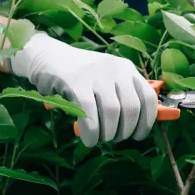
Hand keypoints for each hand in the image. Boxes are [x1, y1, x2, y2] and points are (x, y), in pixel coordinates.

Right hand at [9, 32, 157, 146]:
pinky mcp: (75, 80)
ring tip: (97, 138)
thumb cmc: (77, 75)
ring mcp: (95, 73)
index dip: (146, 122)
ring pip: (112, 112)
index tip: (137, 136)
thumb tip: (135, 128)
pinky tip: (88, 139)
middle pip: (131, 108)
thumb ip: (120, 97)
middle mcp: (115, 68)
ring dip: (107, 134)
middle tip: (111, 138)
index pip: (148, 97)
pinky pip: (89, 112)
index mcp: (125, 68)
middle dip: (123, 132)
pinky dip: (91, 132)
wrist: (46, 56)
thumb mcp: (104, 81)